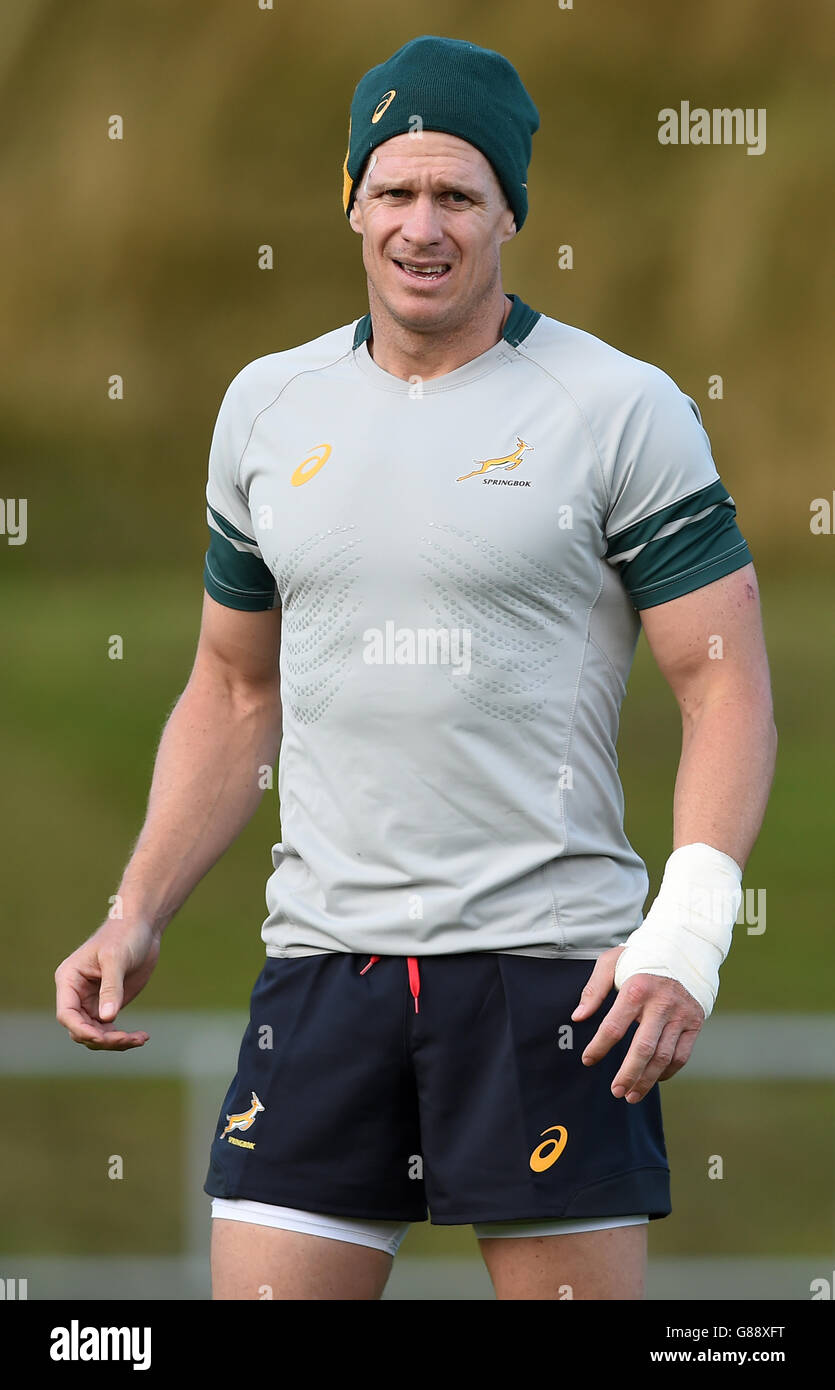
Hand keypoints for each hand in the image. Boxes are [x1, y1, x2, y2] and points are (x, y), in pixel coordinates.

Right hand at [55, 920, 159, 1049]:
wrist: (142, 927)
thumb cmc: (124, 935)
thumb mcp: (116, 959)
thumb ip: (111, 987)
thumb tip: (107, 1018)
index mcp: (69, 980)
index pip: (66, 1013)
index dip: (81, 1029)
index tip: (102, 1037)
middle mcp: (77, 994)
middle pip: (81, 1029)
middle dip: (102, 1038)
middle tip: (127, 1038)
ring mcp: (92, 1001)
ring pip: (96, 1034)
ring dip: (115, 1042)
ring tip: (140, 1038)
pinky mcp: (109, 1005)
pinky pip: (110, 1029)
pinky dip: (124, 1037)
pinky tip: (142, 1036)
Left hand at [571, 946, 704, 1101]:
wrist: (686, 945)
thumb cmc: (643, 955)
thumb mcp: (613, 962)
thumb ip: (594, 990)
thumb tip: (578, 1017)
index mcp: (637, 988)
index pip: (614, 1026)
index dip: (599, 1047)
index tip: (588, 1060)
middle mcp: (661, 1004)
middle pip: (643, 1048)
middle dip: (628, 1074)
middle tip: (616, 1091)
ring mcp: (681, 1014)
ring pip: (664, 1057)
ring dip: (647, 1080)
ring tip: (632, 1094)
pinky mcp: (695, 1022)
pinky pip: (682, 1055)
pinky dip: (668, 1071)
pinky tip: (654, 1079)